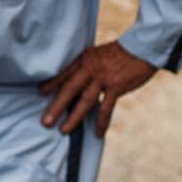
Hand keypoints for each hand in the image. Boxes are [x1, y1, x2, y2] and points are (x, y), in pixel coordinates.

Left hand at [38, 42, 156, 136]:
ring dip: (74, 117)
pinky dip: (101, 122)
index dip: (51, 83)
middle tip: (45, 121)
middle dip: (56, 106)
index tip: (39, 92)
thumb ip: (86, 66)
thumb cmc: (119, 53)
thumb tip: (75, 79)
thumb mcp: (97, 54)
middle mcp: (90, 69)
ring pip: (85, 100)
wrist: (142, 48)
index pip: (63, 73)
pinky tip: (97, 133)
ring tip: (63, 130)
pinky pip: (106, 108)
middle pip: (69, 88)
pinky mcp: (116, 87)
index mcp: (84, 59)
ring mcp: (103, 78)